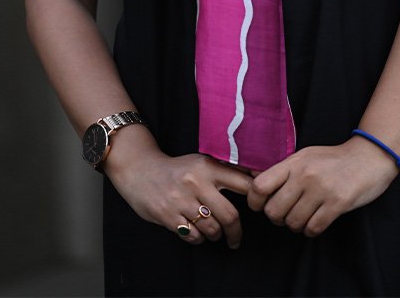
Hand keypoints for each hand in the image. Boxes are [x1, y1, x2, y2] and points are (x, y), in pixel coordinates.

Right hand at [104, 132, 253, 247]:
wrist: (140, 170)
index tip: (259, 207)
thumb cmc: (177, 169)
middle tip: (236, 238)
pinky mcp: (169, 216)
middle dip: (236, 232)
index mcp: (208, 166)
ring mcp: (182, 200)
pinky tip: (194, 230)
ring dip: (215, 235)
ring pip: (212, 230)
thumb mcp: (201, 162)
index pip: (243, 183)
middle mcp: (196, 182)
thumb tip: (257, 177)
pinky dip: (198, 238)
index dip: (257, 198)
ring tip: (211, 230)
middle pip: (230, 216)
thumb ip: (225, 170)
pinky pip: (194, 237)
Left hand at [247, 137, 398, 236]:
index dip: (254, 201)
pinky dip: (311, 229)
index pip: (260, 186)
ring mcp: (322, 189)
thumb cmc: (333, 160)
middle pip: (274, 210)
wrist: (368, 157)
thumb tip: (254, 180)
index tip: (261, 205)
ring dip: (296, 225)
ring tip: (303, 217)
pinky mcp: (338, 203)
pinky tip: (316, 221)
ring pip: (293, 222)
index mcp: (294, 162)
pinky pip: (313, 228)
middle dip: (277, 218)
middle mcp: (305, 175)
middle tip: (286, 214)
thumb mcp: (306, 156)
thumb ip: (283, 169)